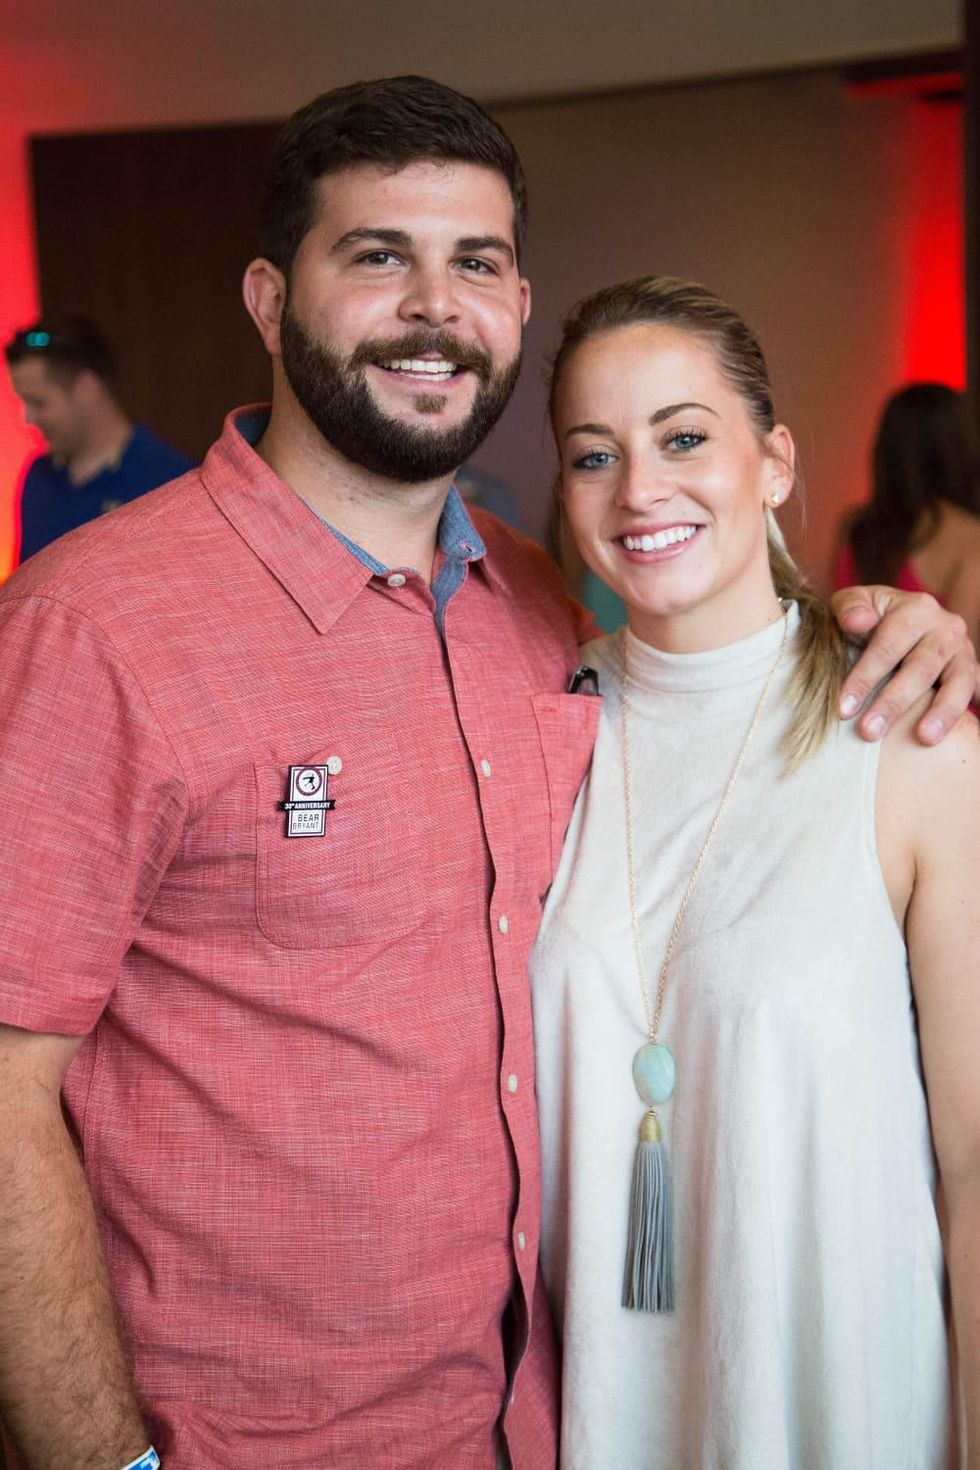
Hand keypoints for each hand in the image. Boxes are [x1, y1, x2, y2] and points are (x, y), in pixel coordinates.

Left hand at [831, 585, 977, 742]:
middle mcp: (946, 628)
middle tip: (869, 732)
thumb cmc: (866, 617)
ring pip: (958, 682)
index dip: (865, 677)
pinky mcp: (973, 671)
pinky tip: (971, 733)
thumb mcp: (852, 602)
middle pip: (921, 668)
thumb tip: (858, 622)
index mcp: (916, 609)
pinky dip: (977, 707)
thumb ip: (850, 608)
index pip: (888, 646)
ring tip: (924, 738)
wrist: (893, 619)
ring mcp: (963, 651)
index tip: (844, 709)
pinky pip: (978, 689)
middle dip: (894, 702)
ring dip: (942, 712)